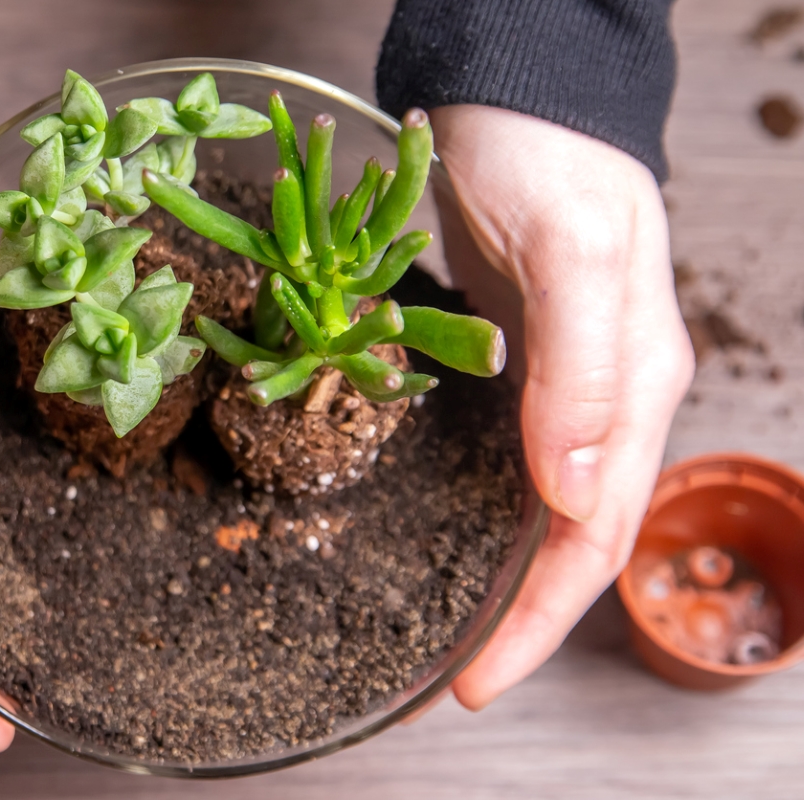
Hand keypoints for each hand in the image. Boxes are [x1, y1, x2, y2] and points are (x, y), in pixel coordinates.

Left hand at [428, 106, 694, 708]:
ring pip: (538, 511)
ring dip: (496, 578)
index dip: (539, 618)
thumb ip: (582, 372)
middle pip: (570, 540)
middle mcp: (605, 402)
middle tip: (449, 683)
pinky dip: (477, 516)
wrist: (514, 95)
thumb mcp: (571, 251)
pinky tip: (440, 538)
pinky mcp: (517, 368)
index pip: (594, 536)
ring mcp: (560, 387)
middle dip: (517, 619)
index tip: (474, 681)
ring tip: (441, 635)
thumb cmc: (547, 156)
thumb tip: (573, 497)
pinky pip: (505, 464)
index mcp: (637, 389)